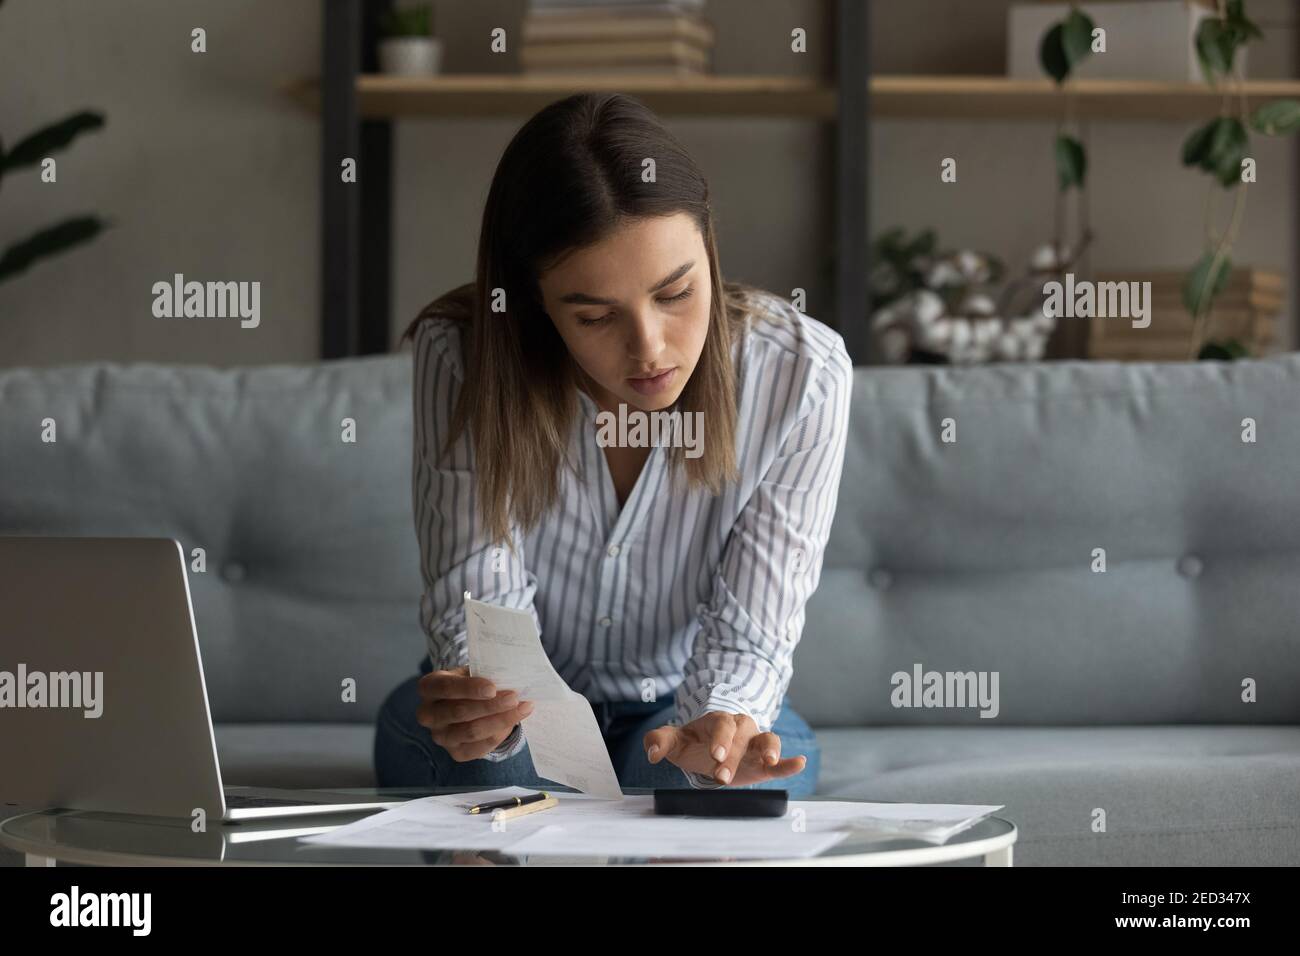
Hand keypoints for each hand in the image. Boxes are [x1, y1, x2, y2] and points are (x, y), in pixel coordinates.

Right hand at [415, 665, 533, 760]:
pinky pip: (480, 747)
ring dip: (500, 720)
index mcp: (428, 688)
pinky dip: (499, 734)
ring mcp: (440, 737)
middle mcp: (428, 715)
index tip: (493, 688)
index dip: (469, 688)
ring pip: (471, 732)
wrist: (464, 704)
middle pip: (460, 712)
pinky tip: (513, 722)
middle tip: (514, 698)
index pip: (446, 687)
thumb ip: (484, 675)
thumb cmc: (469, 682)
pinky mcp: (455, 753)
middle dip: (490, 705)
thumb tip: (509, 680)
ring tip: (521, 709)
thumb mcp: (471, 672)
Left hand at [643, 712, 805, 785]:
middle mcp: (741, 729)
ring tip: (771, 760)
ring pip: (768, 740)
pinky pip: (781, 761)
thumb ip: (659, 741)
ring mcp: (755, 745)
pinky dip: (790, 762)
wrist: (710, 749)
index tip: (716, 754)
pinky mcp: (765, 763)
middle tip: (722, 775)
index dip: (720, 739)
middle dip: (734, 754)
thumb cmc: (693, 743)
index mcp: (719, 721)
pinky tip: (799, 763)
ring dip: (771, 750)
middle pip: (743, 736)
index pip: (722, 726)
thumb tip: (651, 752)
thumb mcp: (675, 740)